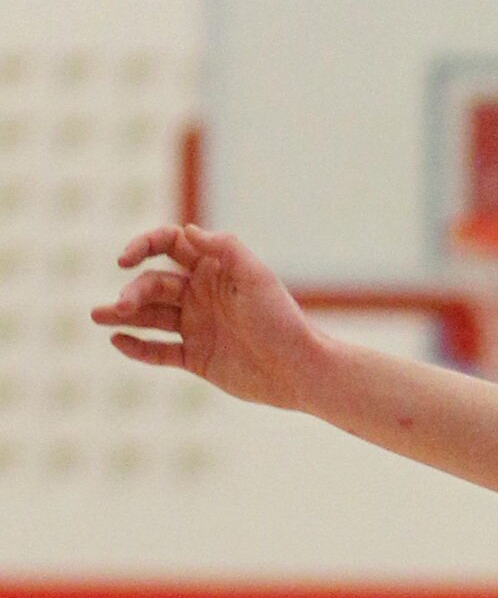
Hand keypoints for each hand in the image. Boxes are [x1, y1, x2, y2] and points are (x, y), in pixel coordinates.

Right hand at [91, 225, 326, 411]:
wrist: (299, 369)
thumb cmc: (280, 319)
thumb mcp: (255, 277)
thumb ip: (224, 249)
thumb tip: (187, 229)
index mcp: (215, 269)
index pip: (170, 245)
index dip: (144, 245)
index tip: (125, 259)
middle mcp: (202, 295)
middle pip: (154, 284)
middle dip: (133, 292)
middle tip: (120, 306)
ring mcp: (197, 326)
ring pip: (150, 317)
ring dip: (123, 315)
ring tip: (98, 316)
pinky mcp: (196, 357)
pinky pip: (159, 351)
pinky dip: (137, 347)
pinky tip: (118, 341)